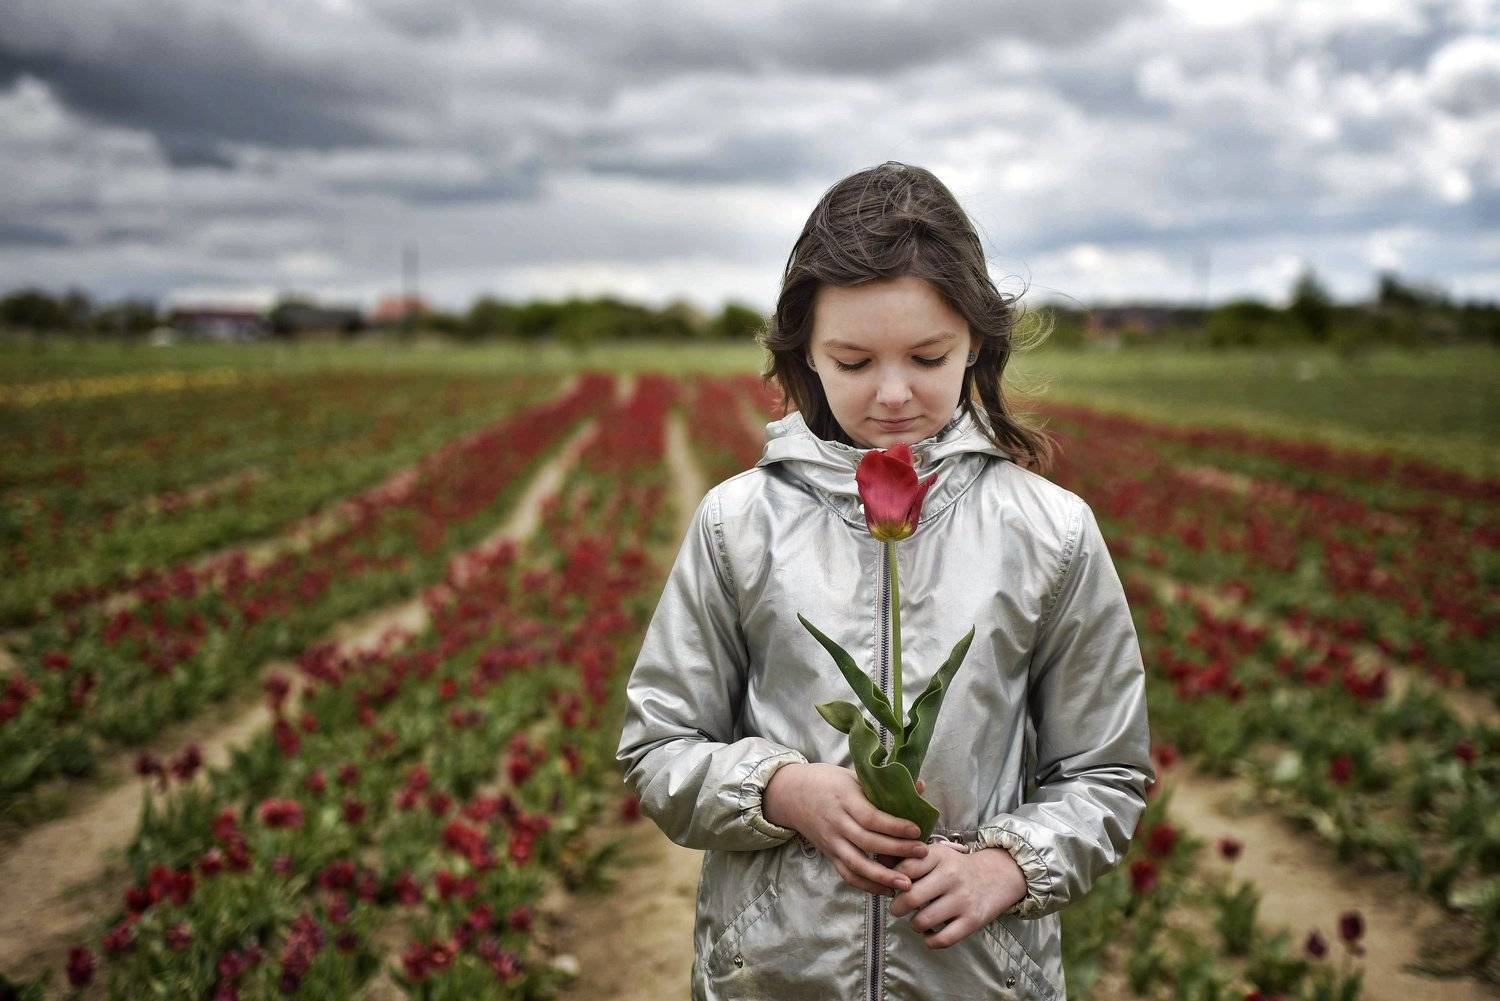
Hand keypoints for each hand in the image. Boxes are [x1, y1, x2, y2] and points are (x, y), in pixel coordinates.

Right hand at [763, 762, 929, 896]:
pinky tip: (887, 890)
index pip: (871, 817)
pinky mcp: (829, 855)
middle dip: (897, 849)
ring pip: (857, 864)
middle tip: (922, 853)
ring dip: (883, 876)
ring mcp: (832, 842)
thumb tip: (921, 786)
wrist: (790, 794)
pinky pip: (848, 875)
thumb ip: (884, 786)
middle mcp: (837, 822)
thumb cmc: (826, 781)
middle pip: (868, 841)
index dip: (894, 826)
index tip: (916, 830)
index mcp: (844, 798)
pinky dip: (867, 886)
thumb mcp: (853, 775)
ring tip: (907, 884)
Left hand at [888, 844, 1026, 948]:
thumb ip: (909, 859)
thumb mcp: (936, 854)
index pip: (904, 870)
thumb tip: (878, 867)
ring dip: (914, 924)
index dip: (893, 882)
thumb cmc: (956, 867)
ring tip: (917, 920)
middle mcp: (951, 876)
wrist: (996, 876)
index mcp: (938, 856)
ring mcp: (962, 899)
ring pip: (923, 921)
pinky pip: (942, 939)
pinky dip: (929, 941)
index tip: (894, 887)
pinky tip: (929, 934)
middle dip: (897, 907)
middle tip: (898, 908)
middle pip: (910, 898)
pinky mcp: (972, 920)